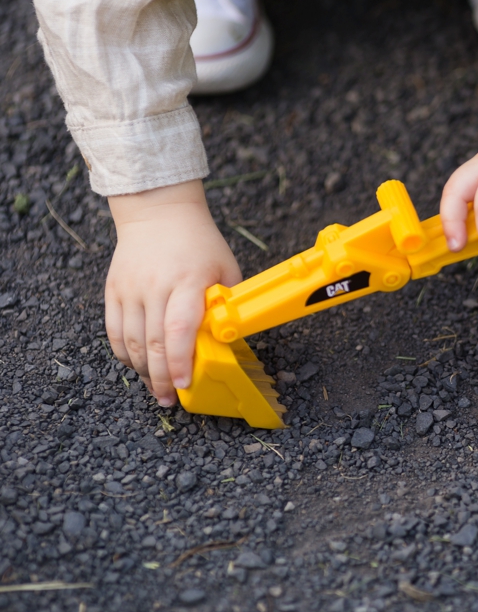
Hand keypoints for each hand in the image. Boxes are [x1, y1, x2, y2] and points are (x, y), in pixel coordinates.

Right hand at [106, 181, 242, 405]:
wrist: (158, 212)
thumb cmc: (200, 244)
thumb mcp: (226, 271)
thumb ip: (226, 305)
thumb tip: (229, 342)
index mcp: (186, 282)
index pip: (178, 328)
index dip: (179, 360)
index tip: (185, 383)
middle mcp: (153, 287)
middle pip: (152, 342)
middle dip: (162, 377)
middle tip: (171, 399)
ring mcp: (129, 289)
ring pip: (130, 341)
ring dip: (143, 371)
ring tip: (157, 390)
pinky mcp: (113, 290)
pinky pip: (113, 330)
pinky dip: (124, 353)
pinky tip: (138, 367)